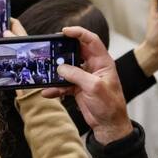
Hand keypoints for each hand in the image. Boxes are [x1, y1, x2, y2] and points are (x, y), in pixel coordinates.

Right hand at [41, 26, 131, 143]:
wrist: (108, 126)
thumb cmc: (110, 106)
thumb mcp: (94, 88)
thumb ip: (77, 75)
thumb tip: (61, 68)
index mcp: (102, 62)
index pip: (91, 40)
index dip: (78, 33)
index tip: (65, 31)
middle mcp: (93, 67)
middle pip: (76, 52)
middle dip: (63, 50)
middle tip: (51, 49)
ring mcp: (84, 77)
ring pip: (67, 68)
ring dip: (56, 72)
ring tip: (46, 73)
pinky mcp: (77, 88)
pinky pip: (63, 84)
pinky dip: (55, 88)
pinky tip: (47, 92)